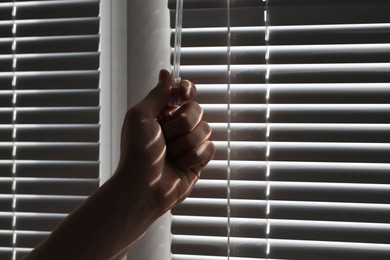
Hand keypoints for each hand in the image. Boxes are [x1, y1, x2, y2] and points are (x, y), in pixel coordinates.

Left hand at [116, 69, 214, 214]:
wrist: (143, 186)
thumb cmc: (137, 150)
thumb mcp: (141, 116)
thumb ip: (157, 94)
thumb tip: (166, 73)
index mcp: (162, 114)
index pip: (183, 93)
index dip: (186, 90)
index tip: (184, 93)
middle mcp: (176, 127)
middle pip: (197, 110)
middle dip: (182, 123)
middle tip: (166, 136)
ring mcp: (188, 144)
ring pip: (205, 130)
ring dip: (186, 143)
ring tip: (171, 155)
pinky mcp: (198, 161)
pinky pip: (210, 148)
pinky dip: (195, 157)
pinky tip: (181, 166)